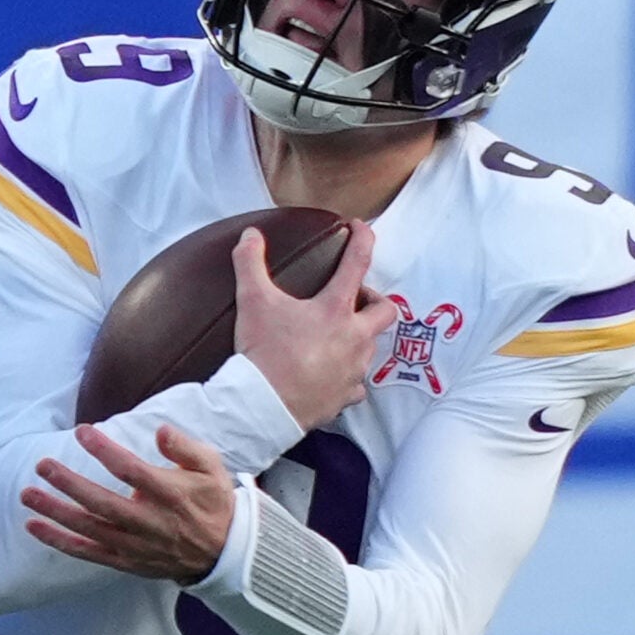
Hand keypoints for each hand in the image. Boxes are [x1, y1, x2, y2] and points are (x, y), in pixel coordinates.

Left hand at [24, 424, 233, 582]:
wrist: (223, 553)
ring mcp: (136, 545)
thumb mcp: (211, 467)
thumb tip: (159, 430)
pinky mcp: (125, 561)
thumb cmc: (213, 501)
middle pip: (103, 503)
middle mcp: (150, 523)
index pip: (131, 472)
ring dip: (56, 512)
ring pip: (90, 529)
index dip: (104, 451)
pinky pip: (88, 552)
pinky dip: (59, 541)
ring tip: (27, 494)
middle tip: (42, 465)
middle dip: (70, 484)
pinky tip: (34, 526)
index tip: (82, 432)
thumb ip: (185, 447)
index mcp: (171, 495)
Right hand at [233, 222, 397, 430]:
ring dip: (358, 338)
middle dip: (374, 300)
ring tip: (335, 337)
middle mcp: (354, 338)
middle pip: (385, 311)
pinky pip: (357, 384)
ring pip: (370, 348)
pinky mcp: (346, 397)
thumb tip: (250, 235)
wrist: (263, 407)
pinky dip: (347, 376)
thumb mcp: (252, 301)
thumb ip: (250, 263)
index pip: (358, 262)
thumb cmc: (264, 353)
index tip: (360, 227)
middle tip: (353, 299)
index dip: (363, 238)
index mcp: (336, 310)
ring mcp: (354, 370)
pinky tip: (330, 373)